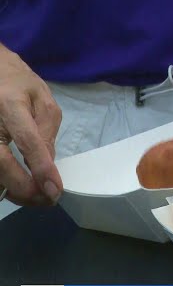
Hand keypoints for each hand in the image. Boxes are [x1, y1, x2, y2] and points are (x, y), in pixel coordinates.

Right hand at [0, 45, 62, 205]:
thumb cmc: (18, 84)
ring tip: (37, 197)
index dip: (41, 169)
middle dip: (25, 189)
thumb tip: (47, 164)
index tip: (54, 190)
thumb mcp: (42, 100)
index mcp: (9, 105)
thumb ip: (46, 130)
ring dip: (14, 191)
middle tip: (47, 200)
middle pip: (1, 164)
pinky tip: (20, 187)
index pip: (27, 142)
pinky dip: (5, 183)